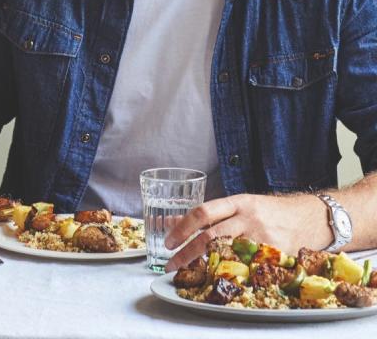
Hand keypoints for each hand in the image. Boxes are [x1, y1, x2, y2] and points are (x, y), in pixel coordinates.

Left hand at [163, 193, 331, 271]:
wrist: (311, 218)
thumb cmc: (270, 211)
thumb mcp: (240, 205)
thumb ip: (209, 214)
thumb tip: (171, 221)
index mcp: (238, 202)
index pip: (204, 212)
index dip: (183, 227)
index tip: (168, 241)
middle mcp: (249, 218)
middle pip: (211, 235)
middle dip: (187, 251)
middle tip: (171, 262)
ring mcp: (263, 237)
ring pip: (227, 252)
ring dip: (204, 264)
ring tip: (188, 272)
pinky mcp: (275, 254)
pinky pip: (248, 266)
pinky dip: (230, 273)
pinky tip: (217, 278)